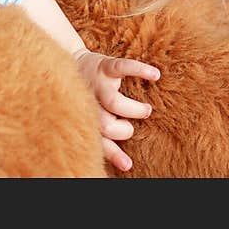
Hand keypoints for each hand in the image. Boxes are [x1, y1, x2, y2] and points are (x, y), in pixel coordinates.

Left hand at [73, 49, 159, 171]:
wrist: (74, 62)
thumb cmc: (89, 97)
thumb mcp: (95, 119)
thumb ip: (108, 141)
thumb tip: (127, 166)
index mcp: (87, 117)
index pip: (100, 140)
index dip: (114, 154)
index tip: (128, 164)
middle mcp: (89, 102)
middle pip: (106, 124)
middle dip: (124, 129)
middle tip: (133, 124)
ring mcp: (97, 83)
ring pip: (113, 102)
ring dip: (134, 110)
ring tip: (146, 110)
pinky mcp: (104, 65)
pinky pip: (122, 67)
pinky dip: (140, 70)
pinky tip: (155, 75)